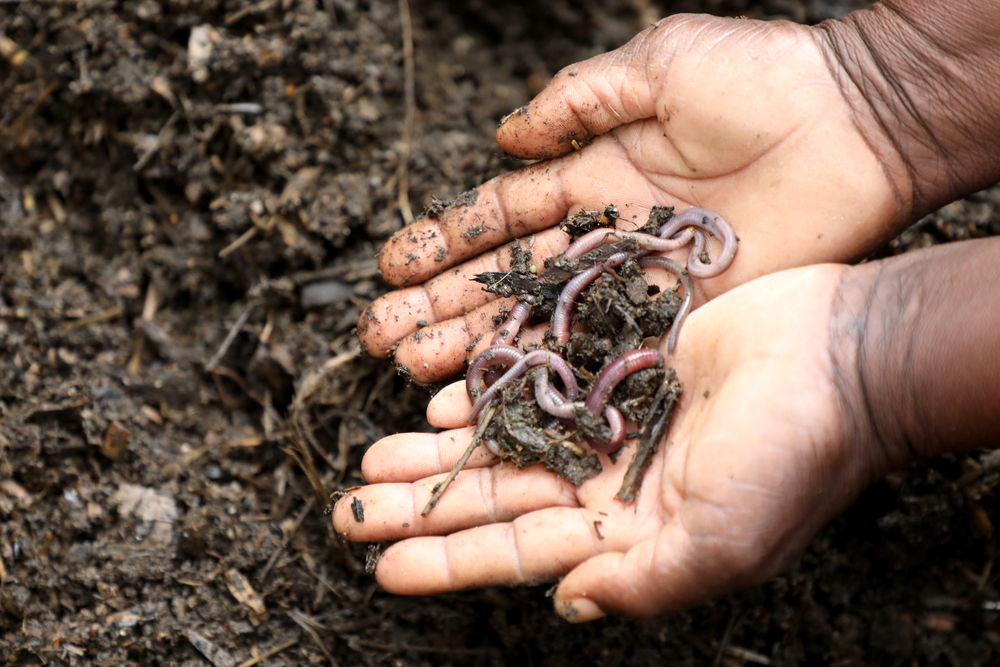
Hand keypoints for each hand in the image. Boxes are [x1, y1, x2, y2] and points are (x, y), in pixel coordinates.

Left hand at [334, 264, 891, 620]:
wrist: (844, 355)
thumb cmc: (793, 454)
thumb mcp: (722, 541)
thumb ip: (641, 584)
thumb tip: (566, 610)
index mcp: (630, 534)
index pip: (519, 555)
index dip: (448, 563)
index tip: (382, 568)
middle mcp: (612, 482)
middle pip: (496, 499)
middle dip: (423, 507)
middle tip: (351, 507)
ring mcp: (612, 419)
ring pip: (505, 440)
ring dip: (441, 452)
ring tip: (376, 456)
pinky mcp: (617, 362)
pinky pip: (537, 378)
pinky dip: (489, 390)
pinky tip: (442, 399)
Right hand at [359, 14, 901, 382]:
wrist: (854, 125)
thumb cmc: (759, 79)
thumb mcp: (655, 66)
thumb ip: (577, 102)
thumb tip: (503, 136)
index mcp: (588, 174)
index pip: (497, 217)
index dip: (441, 242)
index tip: (388, 267)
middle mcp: (600, 235)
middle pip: (501, 280)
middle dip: (438, 306)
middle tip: (378, 337)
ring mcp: (635, 282)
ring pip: (538, 322)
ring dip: (474, 345)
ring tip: (414, 370)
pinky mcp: (678, 314)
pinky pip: (602, 346)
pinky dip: (552, 368)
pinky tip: (502, 388)